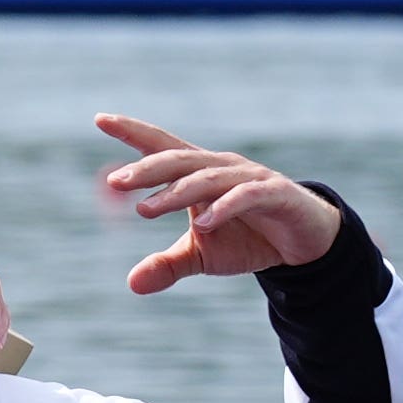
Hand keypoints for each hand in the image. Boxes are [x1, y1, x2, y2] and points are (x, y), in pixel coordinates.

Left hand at [96, 118, 343, 294]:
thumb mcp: (201, 257)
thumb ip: (167, 265)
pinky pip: (247, 195)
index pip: (162, 147)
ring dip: (176, 192)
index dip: (133, 132)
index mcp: (199, 174)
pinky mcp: (276, 194)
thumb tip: (132, 284)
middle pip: (178, 161)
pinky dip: (224, 207)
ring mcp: (250, 178)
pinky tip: (203, 223)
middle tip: (114, 181)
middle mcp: (222, 168)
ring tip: (146, 210)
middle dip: (146, 168)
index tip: (99, 119)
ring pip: (207, 178)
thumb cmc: (246, 239)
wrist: (302, 243)